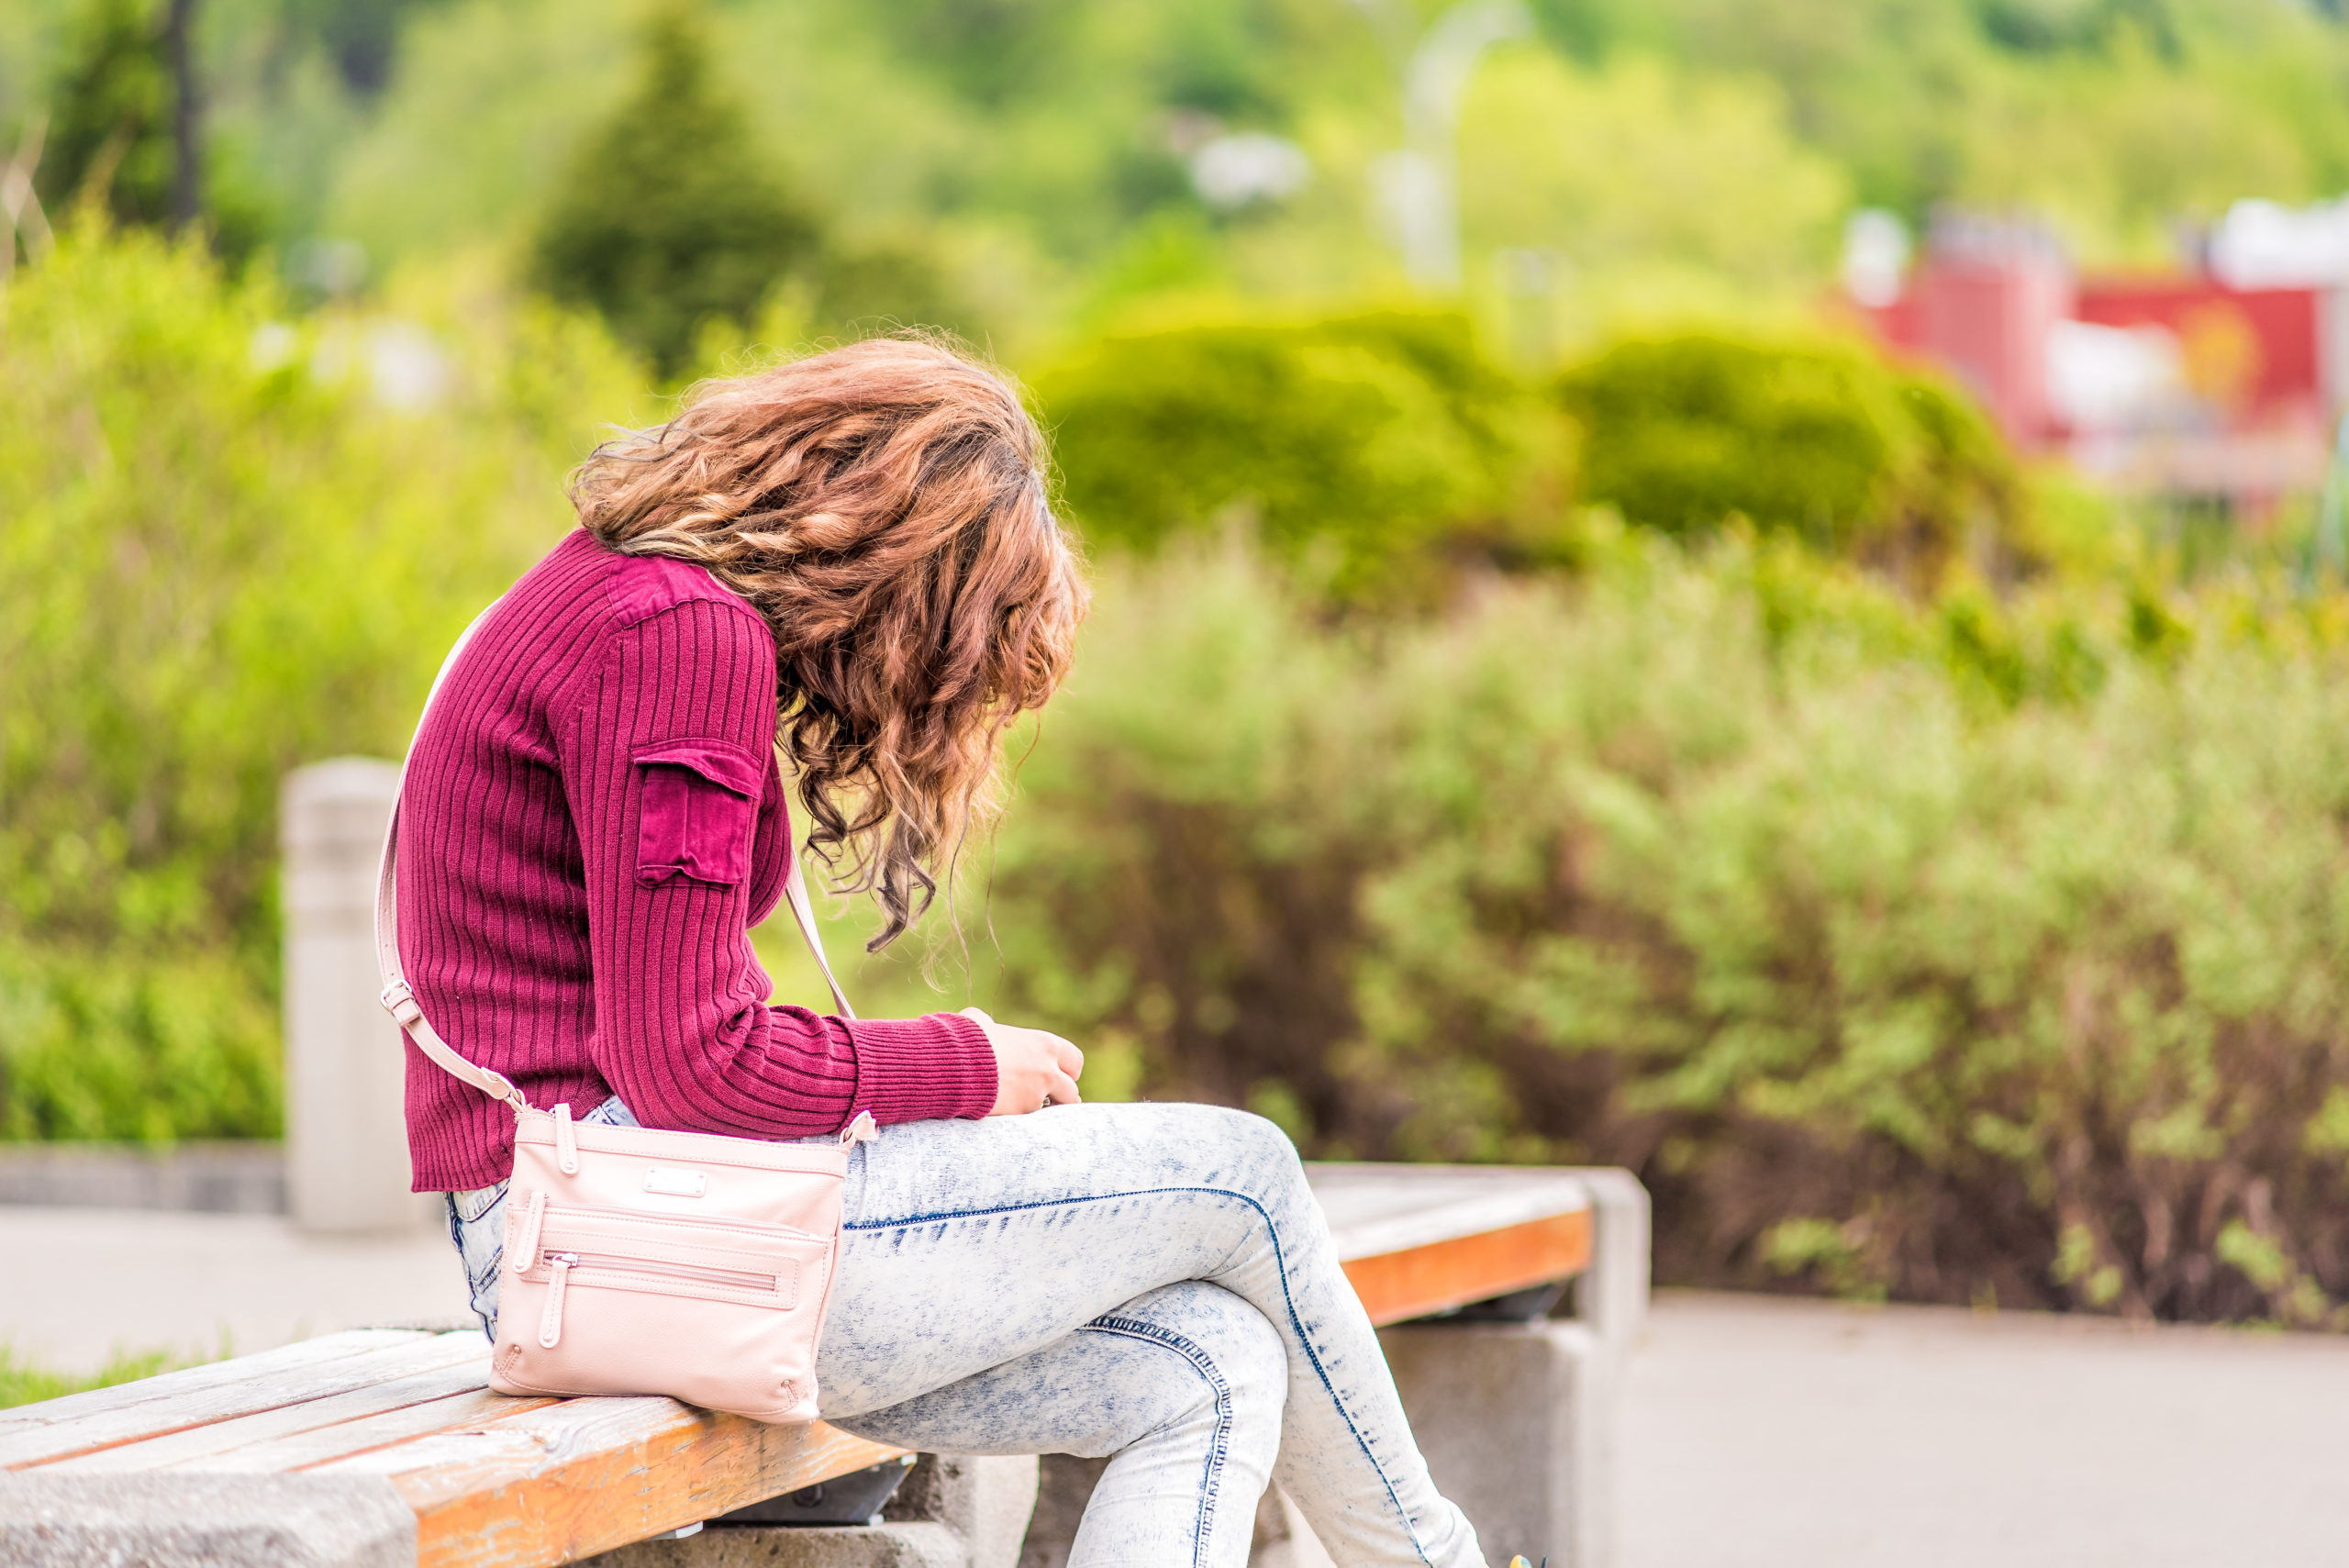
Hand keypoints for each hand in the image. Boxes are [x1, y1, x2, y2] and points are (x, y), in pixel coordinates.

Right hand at [961, 1008, 1082, 1115]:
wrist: (954, 1065)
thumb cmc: (966, 1039)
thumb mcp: (980, 1023)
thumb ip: (991, 1026)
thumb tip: (984, 1025)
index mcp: (1045, 1045)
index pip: (1074, 1060)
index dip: (1067, 1069)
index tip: (1057, 1074)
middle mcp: (1048, 1071)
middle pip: (1071, 1091)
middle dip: (1061, 1096)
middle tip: (1050, 1098)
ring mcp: (1037, 1094)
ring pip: (1051, 1110)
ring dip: (1039, 1109)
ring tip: (1022, 1107)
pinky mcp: (1021, 1113)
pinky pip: (1028, 1119)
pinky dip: (1019, 1117)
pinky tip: (1005, 1112)